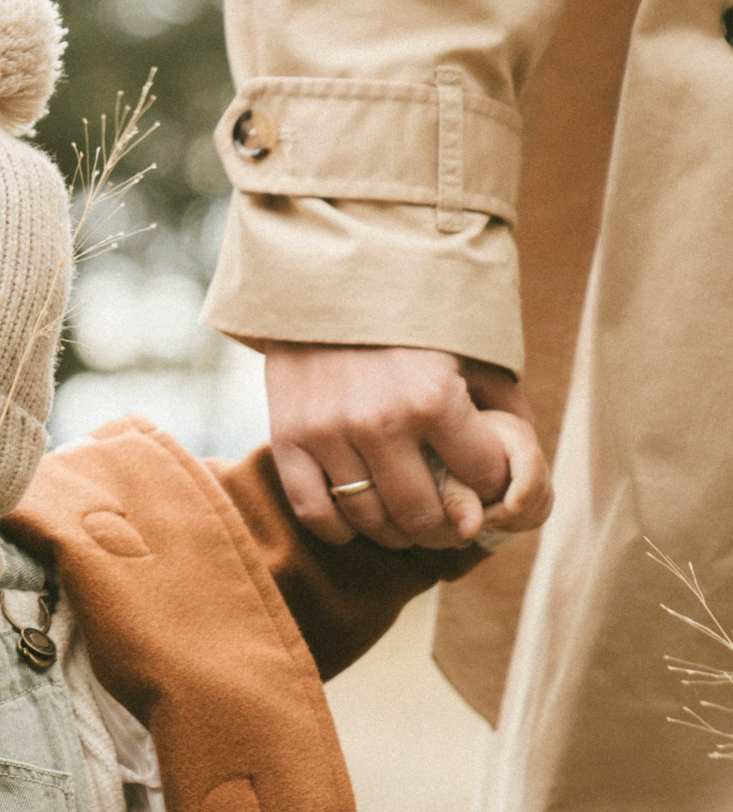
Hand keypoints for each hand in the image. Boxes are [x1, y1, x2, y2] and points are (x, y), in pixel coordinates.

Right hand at [262, 343, 544, 548]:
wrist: (324, 280)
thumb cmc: (407, 317)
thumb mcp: (469, 348)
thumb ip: (502, 405)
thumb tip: (524, 463)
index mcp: (433, 398)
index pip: (480, 478)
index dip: (490, 483)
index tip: (483, 478)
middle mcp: (379, 422)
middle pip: (423, 514)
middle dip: (445, 524)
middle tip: (449, 519)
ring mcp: (328, 433)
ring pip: (369, 518)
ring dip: (394, 531)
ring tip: (406, 520)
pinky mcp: (288, 438)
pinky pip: (314, 511)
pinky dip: (340, 528)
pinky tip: (357, 519)